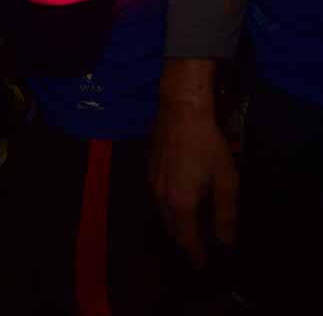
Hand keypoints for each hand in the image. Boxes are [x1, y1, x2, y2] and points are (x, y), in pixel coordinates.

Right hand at [149, 61, 238, 266]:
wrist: (181, 111)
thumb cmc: (207, 145)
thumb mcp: (226, 179)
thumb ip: (226, 213)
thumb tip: (226, 240)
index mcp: (180, 202)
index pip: (186, 237)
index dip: (194, 252)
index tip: (201, 264)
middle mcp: (161, 196)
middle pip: (171, 227)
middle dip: (183, 239)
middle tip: (197, 246)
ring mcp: (151, 181)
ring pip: (162, 212)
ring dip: (175, 222)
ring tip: (189, 225)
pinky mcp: (148, 168)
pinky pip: (157, 196)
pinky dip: (168, 206)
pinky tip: (179, 198)